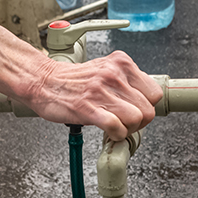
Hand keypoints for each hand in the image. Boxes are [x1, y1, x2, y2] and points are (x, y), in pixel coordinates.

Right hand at [24, 52, 161, 139]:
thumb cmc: (72, 80)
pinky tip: (107, 131)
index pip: (154, 92)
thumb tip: (143, 103)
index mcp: (121, 63)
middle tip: (125, 123)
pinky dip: (115, 135)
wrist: (42, 81)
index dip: (147, 107)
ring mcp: (101, 90)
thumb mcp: (105, 69)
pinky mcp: (88, 107)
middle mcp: (114, 73)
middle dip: (139, 122)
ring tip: (115, 127)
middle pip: (148, 109)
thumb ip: (125, 82)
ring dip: (127, 130)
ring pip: (136, 119)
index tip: (136, 112)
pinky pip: (116, 127)